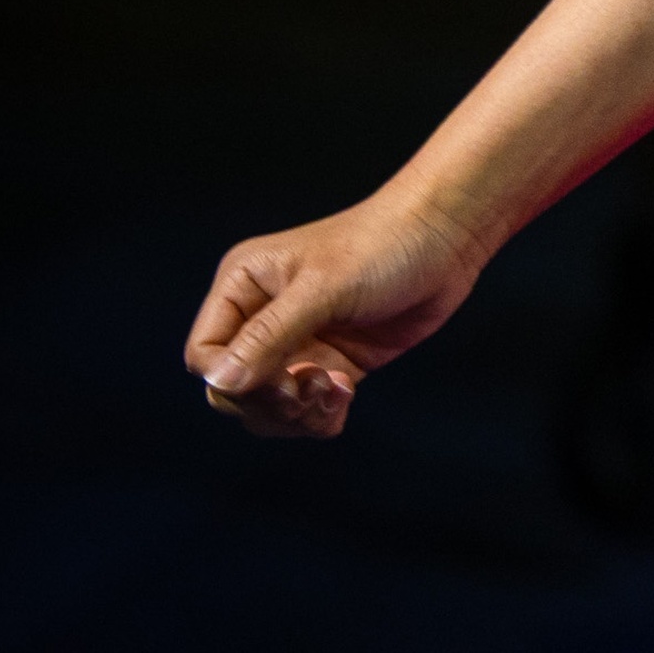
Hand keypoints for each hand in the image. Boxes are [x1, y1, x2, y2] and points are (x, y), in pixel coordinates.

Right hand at [186, 192, 487, 438]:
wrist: (449, 237)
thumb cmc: (383, 244)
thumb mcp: (324, 287)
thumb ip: (270, 335)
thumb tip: (220, 383)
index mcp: (243, 288)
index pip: (205, 355)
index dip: (232, 381)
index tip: (282, 380)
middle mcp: (262, 317)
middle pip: (234, 390)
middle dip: (270, 402)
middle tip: (313, 388)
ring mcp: (299, 343)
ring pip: (269, 407)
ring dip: (298, 415)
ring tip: (338, 390)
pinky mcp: (333, 362)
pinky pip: (307, 410)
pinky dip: (320, 417)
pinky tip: (346, 399)